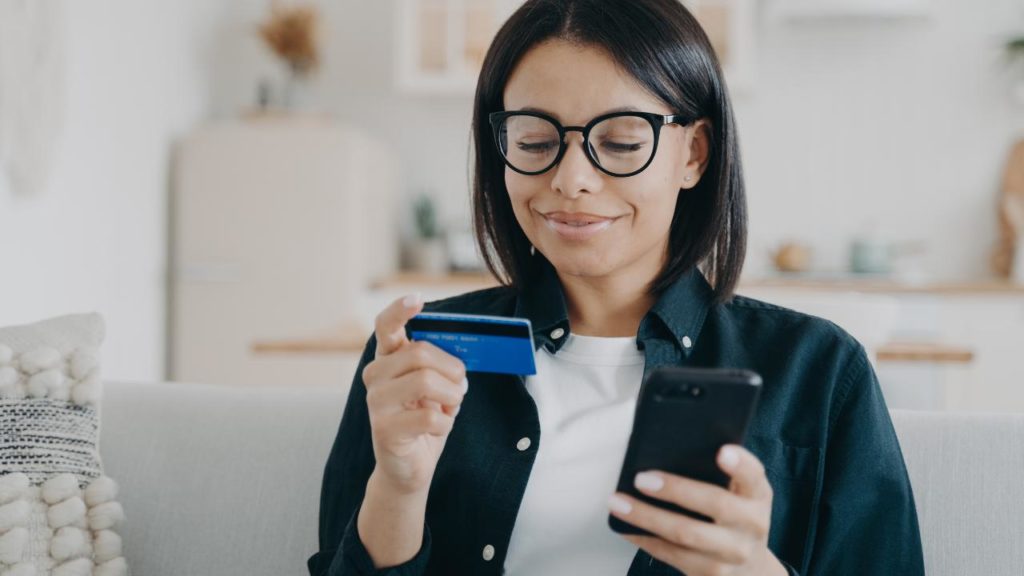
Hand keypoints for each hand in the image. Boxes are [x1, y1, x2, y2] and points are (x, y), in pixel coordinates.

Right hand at [361, 294, 467, 495]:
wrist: (409, 468)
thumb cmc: (425, 421)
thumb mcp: (435, 387)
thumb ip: (439, 366)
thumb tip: (460, 356)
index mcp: (387, 359)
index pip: (386, 326)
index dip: (400, 310)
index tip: (417, 300)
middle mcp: (375, 375)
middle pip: (420, 352)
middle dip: (452, 369)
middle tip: (460, 387)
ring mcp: (376, 402)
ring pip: (425, 381)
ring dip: (451, 396)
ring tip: (450, 407)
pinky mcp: (384, 429)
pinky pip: (431, 416)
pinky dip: (446, 422)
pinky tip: (438, 428)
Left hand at [608, 445, 787, 575]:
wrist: (752, 570)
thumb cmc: (736, 518)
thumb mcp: (741, 495)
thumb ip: (720, 475)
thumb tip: (668, 450)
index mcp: (757, 496)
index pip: (753, 475)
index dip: (740, 463)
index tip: (721, 451)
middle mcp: (751, 525)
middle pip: (715, 503)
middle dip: (675, 489)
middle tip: (641, 478)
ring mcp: (732, 553)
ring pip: (685, 533)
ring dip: (646, 516)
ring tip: (618, 502)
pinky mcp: (711, 574)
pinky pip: (670, 554)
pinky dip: (643, 537)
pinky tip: (624, 525)